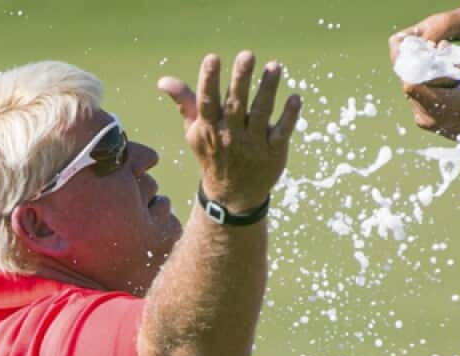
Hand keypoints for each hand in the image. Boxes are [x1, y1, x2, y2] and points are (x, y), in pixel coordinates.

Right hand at [158, 52, 300, 212]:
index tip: (212, 58)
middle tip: (247, 55)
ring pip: (262, 113)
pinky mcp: (273, 151)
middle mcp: (231, 134)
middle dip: (241, 80)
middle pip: (236, 104)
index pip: (207, 102)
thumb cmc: (213, 154)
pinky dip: (289, 116)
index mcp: (210, 127)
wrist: (232, 196)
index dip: (208, 80)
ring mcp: (254, 143)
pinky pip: (282, 131)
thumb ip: (185, 102)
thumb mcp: (195, 132)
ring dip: (268, 89)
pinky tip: (295, 98)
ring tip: (275, 67)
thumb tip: (163, 80)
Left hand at [390, 2, 459, 143]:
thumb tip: (440, 46)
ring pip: (412, 92)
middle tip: (431, 59)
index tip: (423, 55)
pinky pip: (417, 100)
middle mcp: (426, 117)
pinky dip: (425, 89)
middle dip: (419, 70)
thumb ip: (459, 63)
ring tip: (439, 73)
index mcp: (439, 107)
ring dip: (422, 80)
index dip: (415, 67)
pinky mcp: (423, 122)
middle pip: (410, 85)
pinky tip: (440, 85)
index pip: (411, 83)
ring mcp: (422, 121)